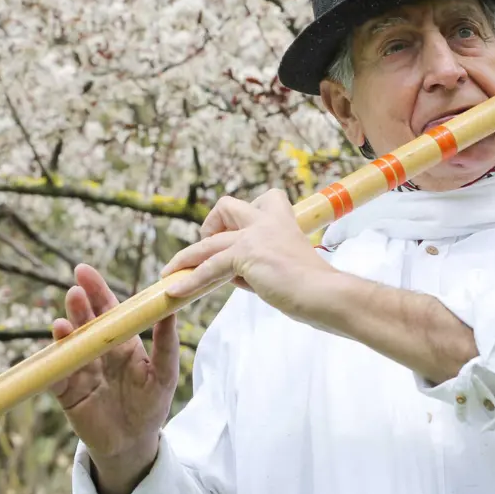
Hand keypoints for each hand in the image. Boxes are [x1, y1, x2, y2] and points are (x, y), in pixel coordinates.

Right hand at [50, 264, 178, 493]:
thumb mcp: (165, 372)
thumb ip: (166, 342)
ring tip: (64, 320)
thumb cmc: (151, 404)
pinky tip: (54, 353)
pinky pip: (56, 376)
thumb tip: (171, 308)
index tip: (84, 271)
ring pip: (70, 346)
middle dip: (79, 306)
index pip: (107, 309)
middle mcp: (97, 351)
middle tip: (76, 290)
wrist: (134, 443)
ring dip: (67, 332)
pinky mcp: (67, 393)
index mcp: (121, 341)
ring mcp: (80, 370)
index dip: (96, 290)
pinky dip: (54, 365)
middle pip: (85, 322)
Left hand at [161, 188, 335, 324]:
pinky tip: (175, 290)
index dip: (244, 218)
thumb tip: (234, 274)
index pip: (261, 200)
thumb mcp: (283, 265)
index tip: (240, 237)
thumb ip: (258, 262)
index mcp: (283, 219)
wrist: (325, 293)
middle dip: (210, 225)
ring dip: (186, 259)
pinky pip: (209, 267)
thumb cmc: (313, 287)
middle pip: (227, 205)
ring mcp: (255, 235)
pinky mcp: (246, 254)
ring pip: (209, 242)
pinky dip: (189, 280)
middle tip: (207, 247)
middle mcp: (268, 220)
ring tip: (169, 273)